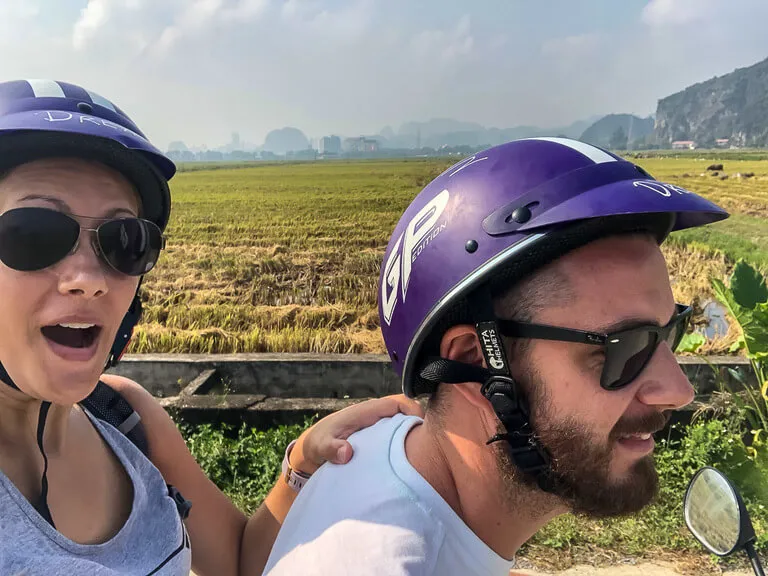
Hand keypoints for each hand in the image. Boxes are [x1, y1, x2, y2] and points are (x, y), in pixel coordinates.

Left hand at [289, 395, 423, 474]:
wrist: (311, 450)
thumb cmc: (318, 444)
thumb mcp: (320, 446)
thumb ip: (331, 448)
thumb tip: (347, 453)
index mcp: (366, 412)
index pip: (397, 403)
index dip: (413, 411)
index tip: (424, 428)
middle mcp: (376, 417)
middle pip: (407, 414)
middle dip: (420, 426)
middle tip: (432, 448)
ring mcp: (379, 428)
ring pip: (404, 427)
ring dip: (415, 437)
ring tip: (427, 458)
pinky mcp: (380, 440)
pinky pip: (399, 438)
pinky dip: (408, 446)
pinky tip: (413, 464)